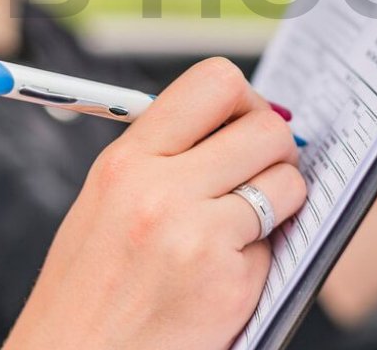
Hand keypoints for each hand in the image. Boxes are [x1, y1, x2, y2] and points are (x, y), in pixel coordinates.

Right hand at [5, 57, 306, 349]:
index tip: (244, 125)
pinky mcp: (227, 283)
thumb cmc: (90, 293)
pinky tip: (221, 281)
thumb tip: (238, 123)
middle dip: (276, 150)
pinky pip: (276, 246)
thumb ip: (163, 160)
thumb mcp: (105, 206)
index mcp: (126, 161)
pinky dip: (260, 262)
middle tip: (260, 175)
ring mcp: (196, 236)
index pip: (214, 82)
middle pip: (267, 127)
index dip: (245, 100)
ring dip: (278, 204)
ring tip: (238, 232)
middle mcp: (159, 190)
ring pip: (287, 183)